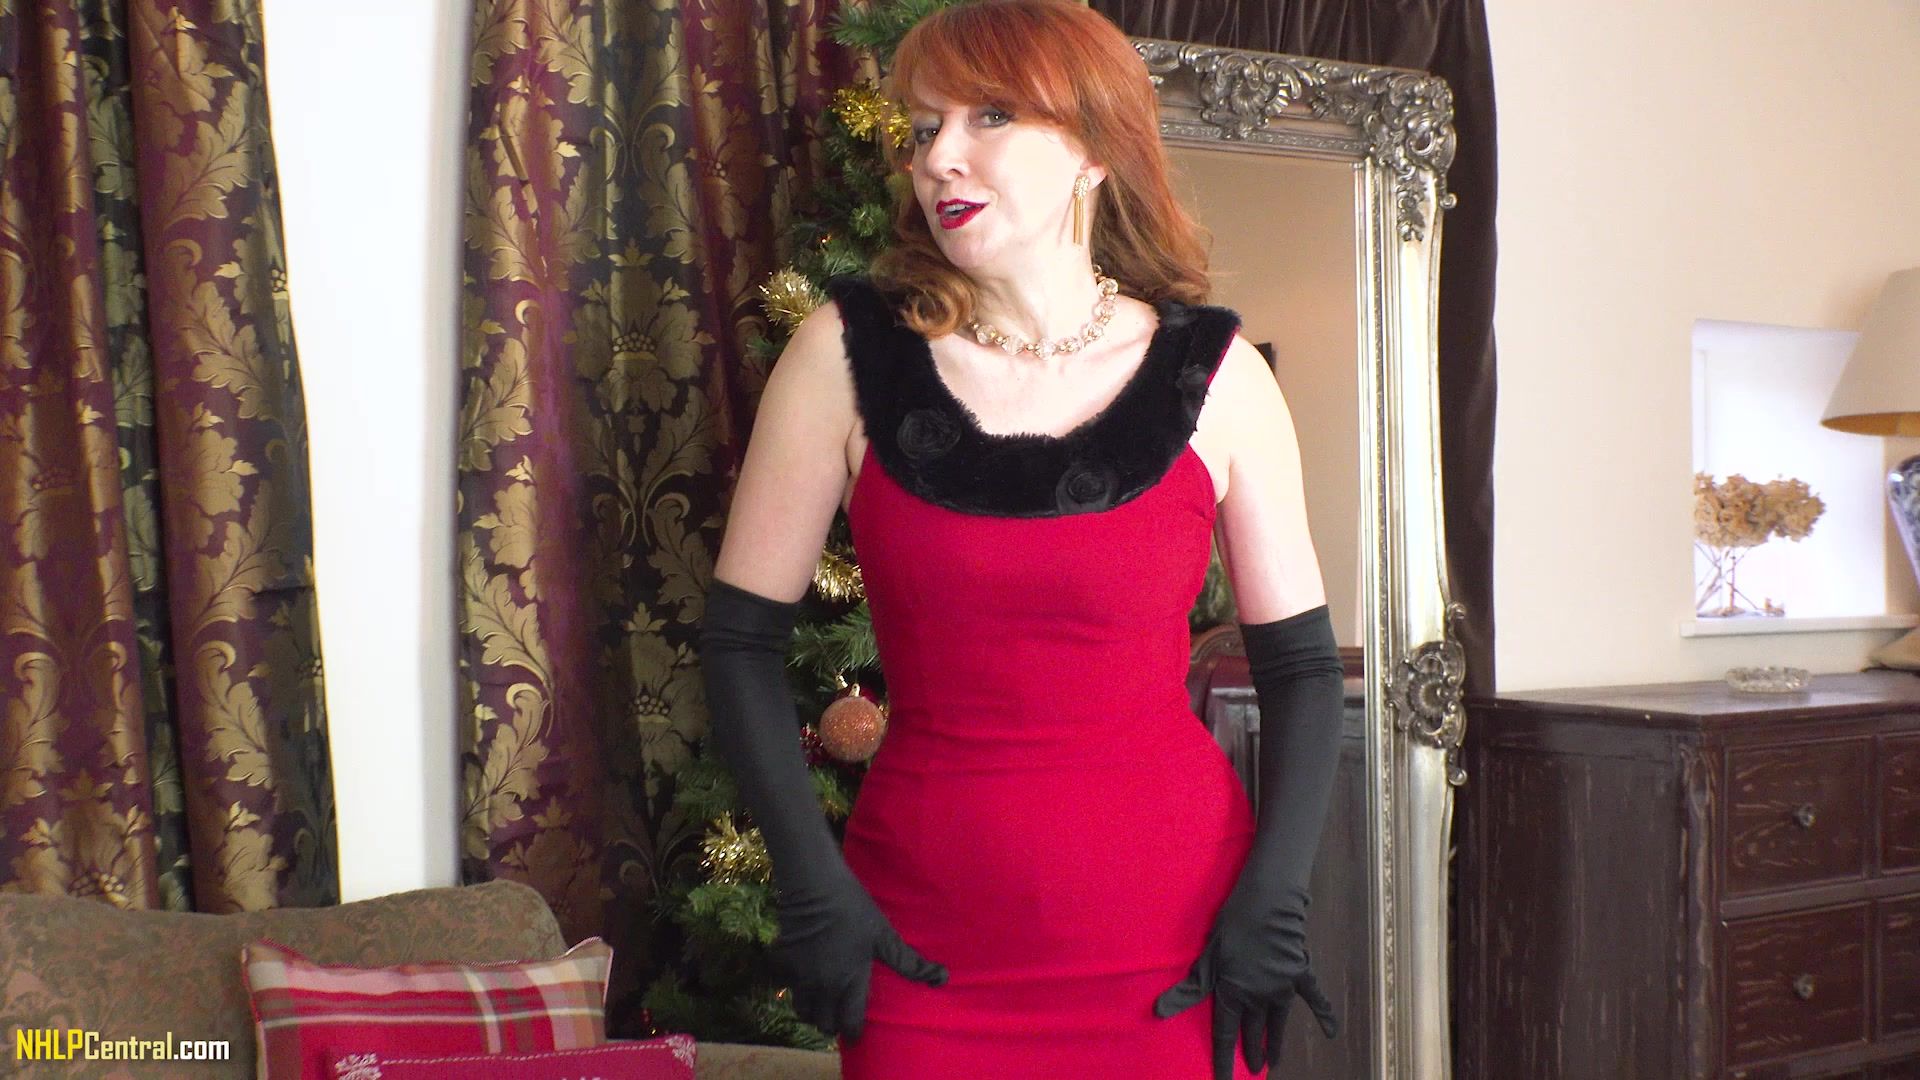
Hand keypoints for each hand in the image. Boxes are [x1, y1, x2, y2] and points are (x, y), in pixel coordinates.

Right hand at [771, 869, 947, 1041]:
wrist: (813, 885)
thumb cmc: (853, 909)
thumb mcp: (884, 935)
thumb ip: (909, 962)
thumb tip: (942, 977)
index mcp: (849, 982)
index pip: (849, 1024)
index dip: (854, 1031)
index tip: (858, 1031)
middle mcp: (822, 986)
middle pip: (823, 1024)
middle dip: (833, 1024)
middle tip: (841, 1014)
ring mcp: (798, 976)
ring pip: (802, 1011)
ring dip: (813, 1011)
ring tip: (823, 1001)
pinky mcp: (782, 962)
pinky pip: (784, 987)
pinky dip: (793, 988)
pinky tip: (802, 977)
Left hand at [1153, 886, 1337, 1078]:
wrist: (1268, 904)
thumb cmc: (1232, 927)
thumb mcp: (1206, 958)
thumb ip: (1189, 990)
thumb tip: (1159, 1012)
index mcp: (1233, 994)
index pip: (1225, 1034)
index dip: (1223, 1060)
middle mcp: (1259, 997)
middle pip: (1253, 1030)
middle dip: (1252, 1051)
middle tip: (1254, 1070)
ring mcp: (1283, 987)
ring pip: (1278, 1021)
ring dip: (1275, 1042)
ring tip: (1274, 1061)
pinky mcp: (1301, 974)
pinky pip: (1314, 998)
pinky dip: (1323, 1014)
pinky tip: (1331, 1032)